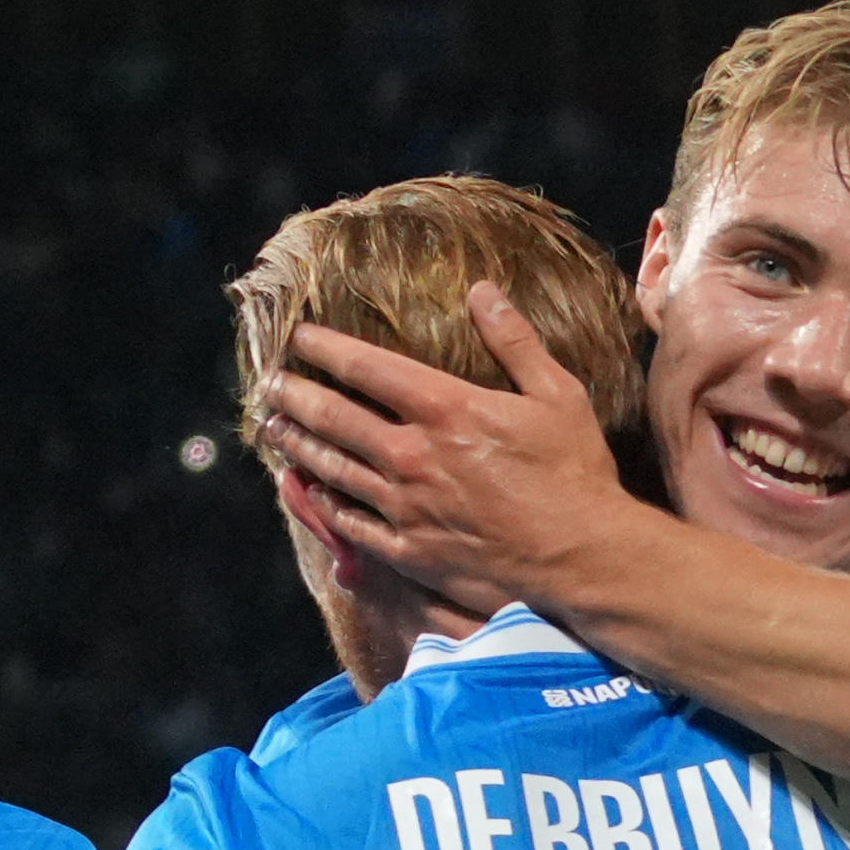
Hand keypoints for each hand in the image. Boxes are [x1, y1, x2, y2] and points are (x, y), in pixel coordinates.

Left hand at [257, 283, 638, 615]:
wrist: (581, 558)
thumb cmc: (575, 474)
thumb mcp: (558, 393)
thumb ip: (515, 340)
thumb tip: (483, 291)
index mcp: (446, 408)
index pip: (366, 367)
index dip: (326, 348)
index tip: (299, 337)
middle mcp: (413, 455)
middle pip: (334, 417)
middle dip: (295, 394)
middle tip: (268, 382)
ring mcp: (404, 506)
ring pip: (332, 468)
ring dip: (296, 444)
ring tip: (272, 427)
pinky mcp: (407, 550)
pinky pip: (350, 524)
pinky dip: (323, 504)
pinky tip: (307, 490)